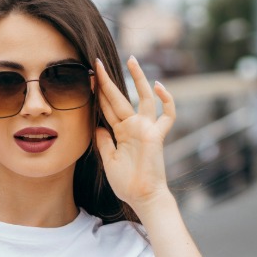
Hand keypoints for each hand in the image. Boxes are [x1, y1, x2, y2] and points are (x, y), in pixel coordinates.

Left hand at [93, 55, 176, 207]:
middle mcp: (134, 127)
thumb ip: (103, 142)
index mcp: (121, 132)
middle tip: (97, 63)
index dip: (98, 94)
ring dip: (138, 78)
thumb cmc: (127, 183)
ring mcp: (147, 129)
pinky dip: (167, 100)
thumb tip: (96, 126)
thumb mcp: (108, 160)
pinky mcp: (157, 136)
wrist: (142, 197)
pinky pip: (167, 115)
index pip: (108, 108)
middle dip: (108, 81)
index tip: (89, 78)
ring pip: (143, 98)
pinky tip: (159, 85)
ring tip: (131, 59)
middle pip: (120, 98)